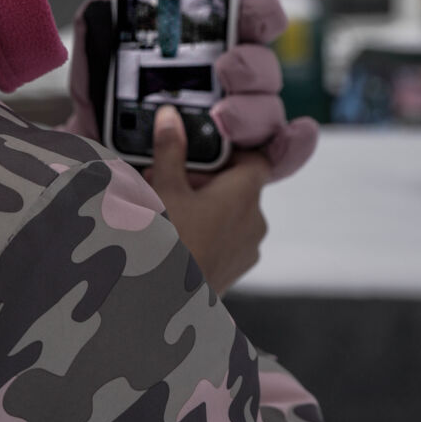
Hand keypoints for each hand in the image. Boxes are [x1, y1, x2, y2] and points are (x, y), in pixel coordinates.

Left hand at [65, 0, 318, 181]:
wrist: (102, 209)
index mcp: (194, 66)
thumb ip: (95, 65)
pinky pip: (281, 156)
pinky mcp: (249, 173)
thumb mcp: (92, 108)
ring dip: (253, 109)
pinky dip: (294, 144)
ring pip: (268, 109)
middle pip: (258, 67)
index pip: (236, 28)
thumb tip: (94, 14)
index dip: (252, 12)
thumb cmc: (103, 151)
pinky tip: (296, 133)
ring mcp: (239, 132)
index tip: (245, 8)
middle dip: (248, 63)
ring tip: (224, 120)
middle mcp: (223, 93)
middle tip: (225, 69)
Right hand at [146, 106, 269, 293]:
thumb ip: (170, 149)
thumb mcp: (163, 188)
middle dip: (208, 179)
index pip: (257, 158)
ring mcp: (249, 247)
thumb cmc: (168, 243)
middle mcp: (256, 219)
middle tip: (174, 180)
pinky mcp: (237, 268)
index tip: (209, 150)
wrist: (164, 305)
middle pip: (239, 185)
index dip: (235, 151)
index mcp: (245, 193)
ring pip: (233, 212)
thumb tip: (170, 116)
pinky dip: (210, 230)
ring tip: (172, 208)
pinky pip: (229, 237)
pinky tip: (179, 234)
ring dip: (208, 206)